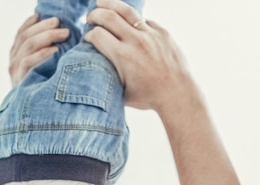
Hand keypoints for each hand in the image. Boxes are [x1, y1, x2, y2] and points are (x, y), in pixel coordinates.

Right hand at [9, 14, 69, 86]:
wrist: (34, 116)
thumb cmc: (42, 91)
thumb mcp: (42, 69)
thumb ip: (45, 53)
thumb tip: (63, 35)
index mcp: (16, 56)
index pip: (21, 34)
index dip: (31, 23)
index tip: (43, 15)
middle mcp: (13, 61)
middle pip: (26, 36)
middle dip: (44, 27)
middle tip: (61, 24)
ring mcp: (14, 70)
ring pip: (28, 44)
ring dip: (48, 36)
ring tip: (64, 34)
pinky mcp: (19, 80)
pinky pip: (28, 61)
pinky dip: (42, 54)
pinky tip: (55, 50)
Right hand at [85, 0, 193, 114]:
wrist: (177, 93)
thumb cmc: (149, 97)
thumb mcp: (122, 92)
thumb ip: (110, 78)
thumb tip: (99, 70)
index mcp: (122, 56)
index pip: (97, 35)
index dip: (88, 36)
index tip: (87, 39)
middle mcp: (135, 41)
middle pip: (108, 16)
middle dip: (95, 15)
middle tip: (89, 18)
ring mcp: (150, 34)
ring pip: (126, 10)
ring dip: (110, 4)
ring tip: (101, 3)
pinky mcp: (162, 32)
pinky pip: (144, 21)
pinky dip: (133, 21)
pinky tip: (128, 24)